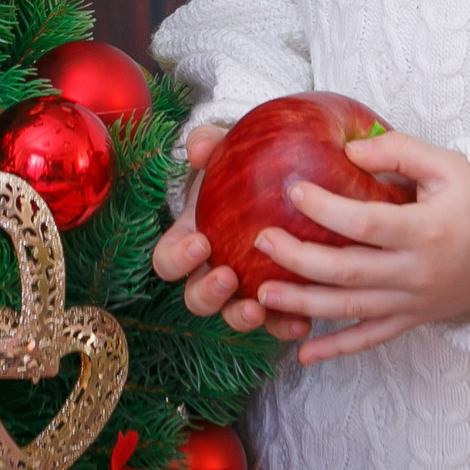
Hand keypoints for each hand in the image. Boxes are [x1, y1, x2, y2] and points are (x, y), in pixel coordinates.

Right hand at [150, 124, 311, 341]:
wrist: (285, 180)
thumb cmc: (241, 168)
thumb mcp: (224, 151)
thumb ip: (209, 143)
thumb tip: (199, 149)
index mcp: (190, 241)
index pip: (167, 261)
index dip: (178, 259)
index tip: (201, 243)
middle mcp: (210, 273)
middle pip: (195, 298)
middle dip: (208, 293)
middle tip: (228, 277)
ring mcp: (241, 293)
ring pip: (231, 317)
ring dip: (241, 317)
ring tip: (260, 307)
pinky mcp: (274, 304)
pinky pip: (275, 323)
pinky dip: (284, 326)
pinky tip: (302, 322)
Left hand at [253, 129, 469, 364]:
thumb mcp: (448, 165)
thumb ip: (398, 151)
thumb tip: (348, 150)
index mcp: (425, 231)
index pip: (365, 222)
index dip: (325, 208)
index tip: (292, 189)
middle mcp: (417, 273)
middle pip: (348, 272)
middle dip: (299, 258)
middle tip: (262, 240)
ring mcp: (415, 302)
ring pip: (351, 310)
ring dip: (304, 304)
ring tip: (263, 293)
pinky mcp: (415, 319)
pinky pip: (372, 339)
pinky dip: (337, 349)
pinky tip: (304, 354)